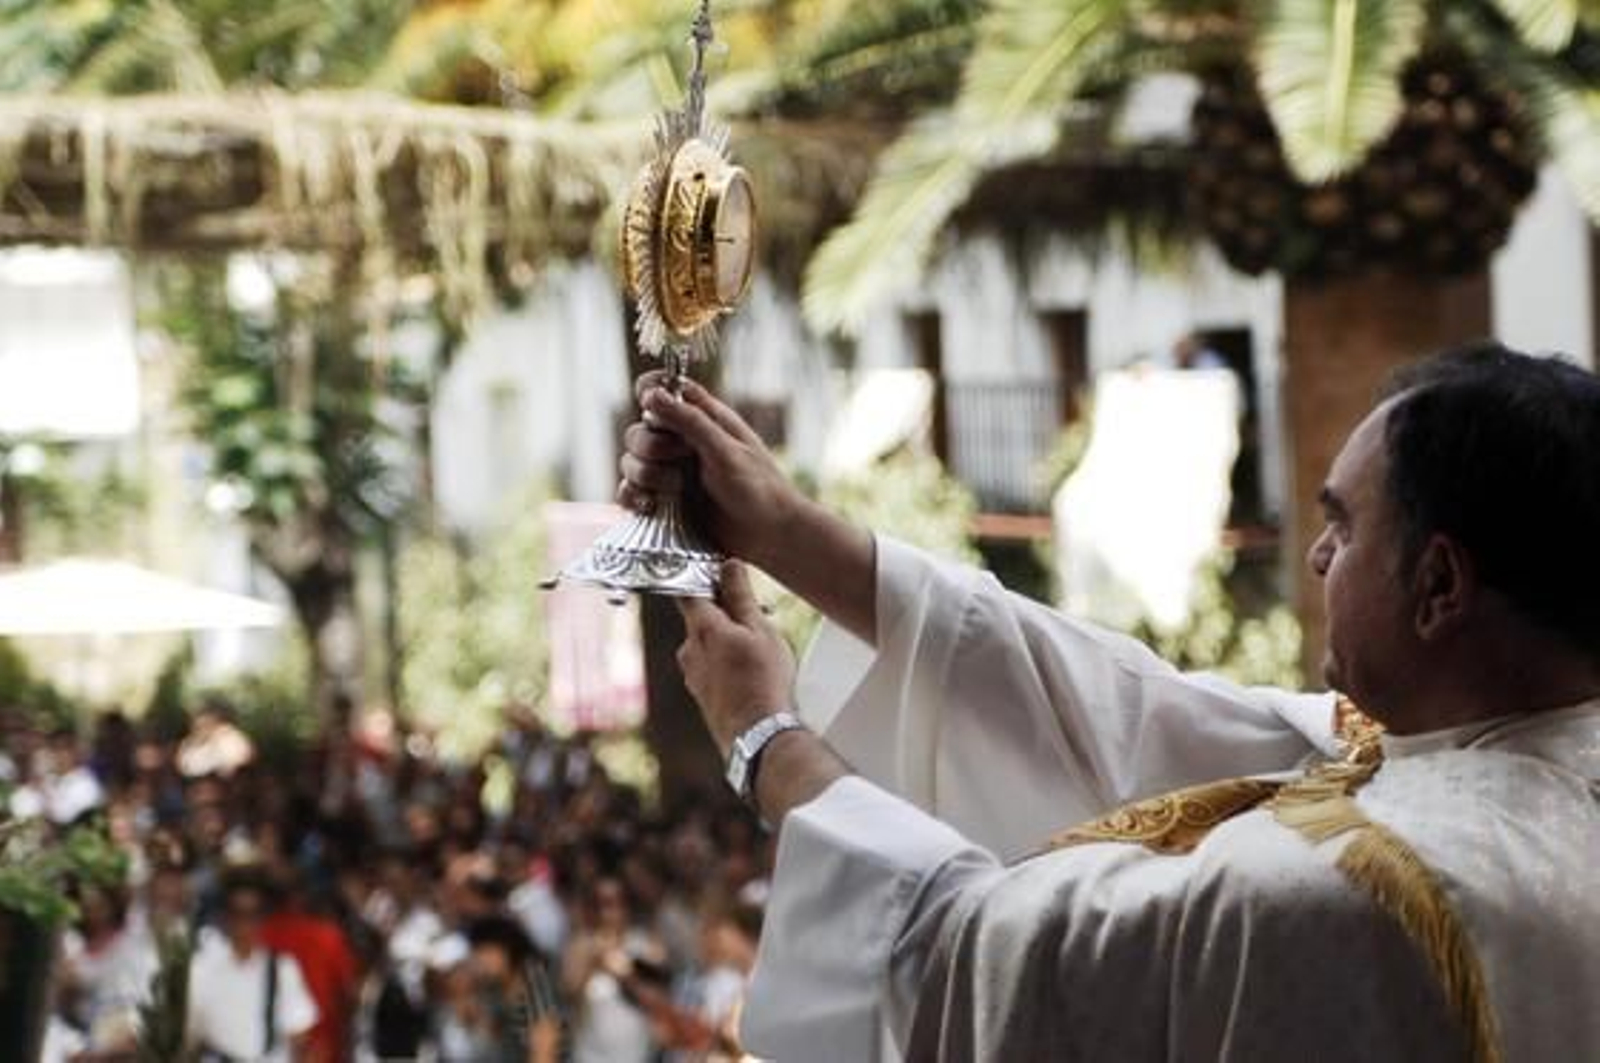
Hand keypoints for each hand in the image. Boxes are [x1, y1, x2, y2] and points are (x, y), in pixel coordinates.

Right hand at [618, 372, 806, 569]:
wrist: (769, 535)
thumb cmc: (759, 487)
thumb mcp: (726, 450)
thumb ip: (690, 421)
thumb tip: (651, 394)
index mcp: (701, 418)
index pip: (661, 390)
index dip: (649, 392)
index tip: (651, 407)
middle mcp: (681, 443)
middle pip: (638, 431)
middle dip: (651, 447)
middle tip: (681, 460)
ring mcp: (670, 472)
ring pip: (631, 462)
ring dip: (646, 475)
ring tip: (676, 490)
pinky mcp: (663, 501)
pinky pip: (629, 493)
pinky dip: (633, 497)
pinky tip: (651, 505)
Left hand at [676, 560, 795, 756]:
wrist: (758, 736)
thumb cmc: (762, 682)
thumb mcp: (760, 630)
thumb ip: (741, 596)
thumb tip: (729, 566)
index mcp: (702, 628)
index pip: (689, 589)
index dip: (703, 577)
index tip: (720, 572)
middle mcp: (689, 650)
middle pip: (701, 619)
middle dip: (725, 614)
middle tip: (756, 618)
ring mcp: (692, 675)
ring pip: (707, 645)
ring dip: (728, 641)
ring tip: (759, 652)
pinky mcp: (701, 695)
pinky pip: (711, 668)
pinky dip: (727, 664)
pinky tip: (751, 674)